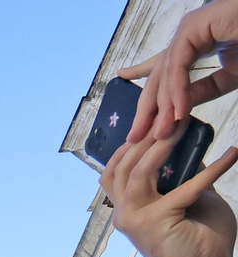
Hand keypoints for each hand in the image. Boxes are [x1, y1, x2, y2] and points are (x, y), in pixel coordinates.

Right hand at [101, 123, 237, 256]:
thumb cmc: (197, 242)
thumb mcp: (189, 201)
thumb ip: (183, 178)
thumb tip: (192, 150)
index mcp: (126, 209)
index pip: (113, 171)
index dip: (126, 146)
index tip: (147, 123)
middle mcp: (124, 213)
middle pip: (121, 166)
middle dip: (142, 138)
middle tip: (167, 116)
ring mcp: (135, 218)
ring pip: (138, 171)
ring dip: (160, 145)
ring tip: (183, 126)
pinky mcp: (157, 221)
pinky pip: (186, 186)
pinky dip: (212, 169)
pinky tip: (233, 154)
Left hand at [123, 0, 237, 142]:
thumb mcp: (229, 77)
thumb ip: (203, 91)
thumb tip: (178, 111)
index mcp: (195, 43)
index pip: (164, 63)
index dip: (140, 73)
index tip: (121, 78)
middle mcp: (187, 35)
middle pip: (159, 75)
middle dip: (147, 108)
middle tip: (133, 136)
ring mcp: (188, 30)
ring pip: (167, 73)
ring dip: (164, 107)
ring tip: (161, 133)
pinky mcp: (192, 27)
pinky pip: (178, 65)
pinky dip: (177, 90)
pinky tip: (179, 112)